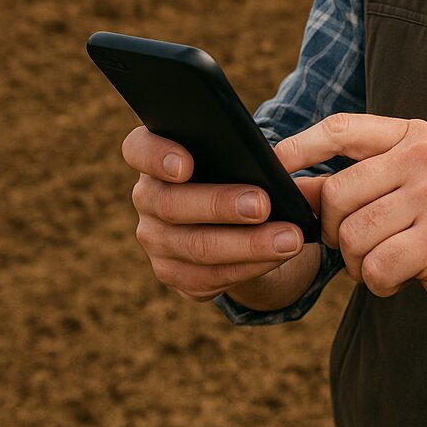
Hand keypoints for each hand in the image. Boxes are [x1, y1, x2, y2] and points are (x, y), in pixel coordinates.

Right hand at [122, 126, 323, 301]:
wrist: (236, 217)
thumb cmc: (236, 168)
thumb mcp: (234, 152)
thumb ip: (237, 149)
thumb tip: (271, 160)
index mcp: (154, 156)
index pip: (137, 149)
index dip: (157, 157)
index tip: (186, 166)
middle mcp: (147, 198)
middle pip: (172, 205)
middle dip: (221, 205)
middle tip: (263, 204)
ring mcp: (156, 240)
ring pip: (197, 247)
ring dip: (249, 244)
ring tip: (288, 238)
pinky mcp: (174, 273)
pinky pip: (209, 277)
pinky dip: (250, 266)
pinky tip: (278, 256)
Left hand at [276, 113, 426, 321]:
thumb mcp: (403, 188)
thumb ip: (353, 182)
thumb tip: (290, 187)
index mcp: (413, 136)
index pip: (340, 129)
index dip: (298, 146)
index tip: (270, 164)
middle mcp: (424, 157)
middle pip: (336, 193)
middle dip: (336, 231)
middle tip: (361, 245)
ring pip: (352, 235)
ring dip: (359, 262)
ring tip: (389, 259)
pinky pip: (375, 266)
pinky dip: (379, 282)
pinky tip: (405, 275)